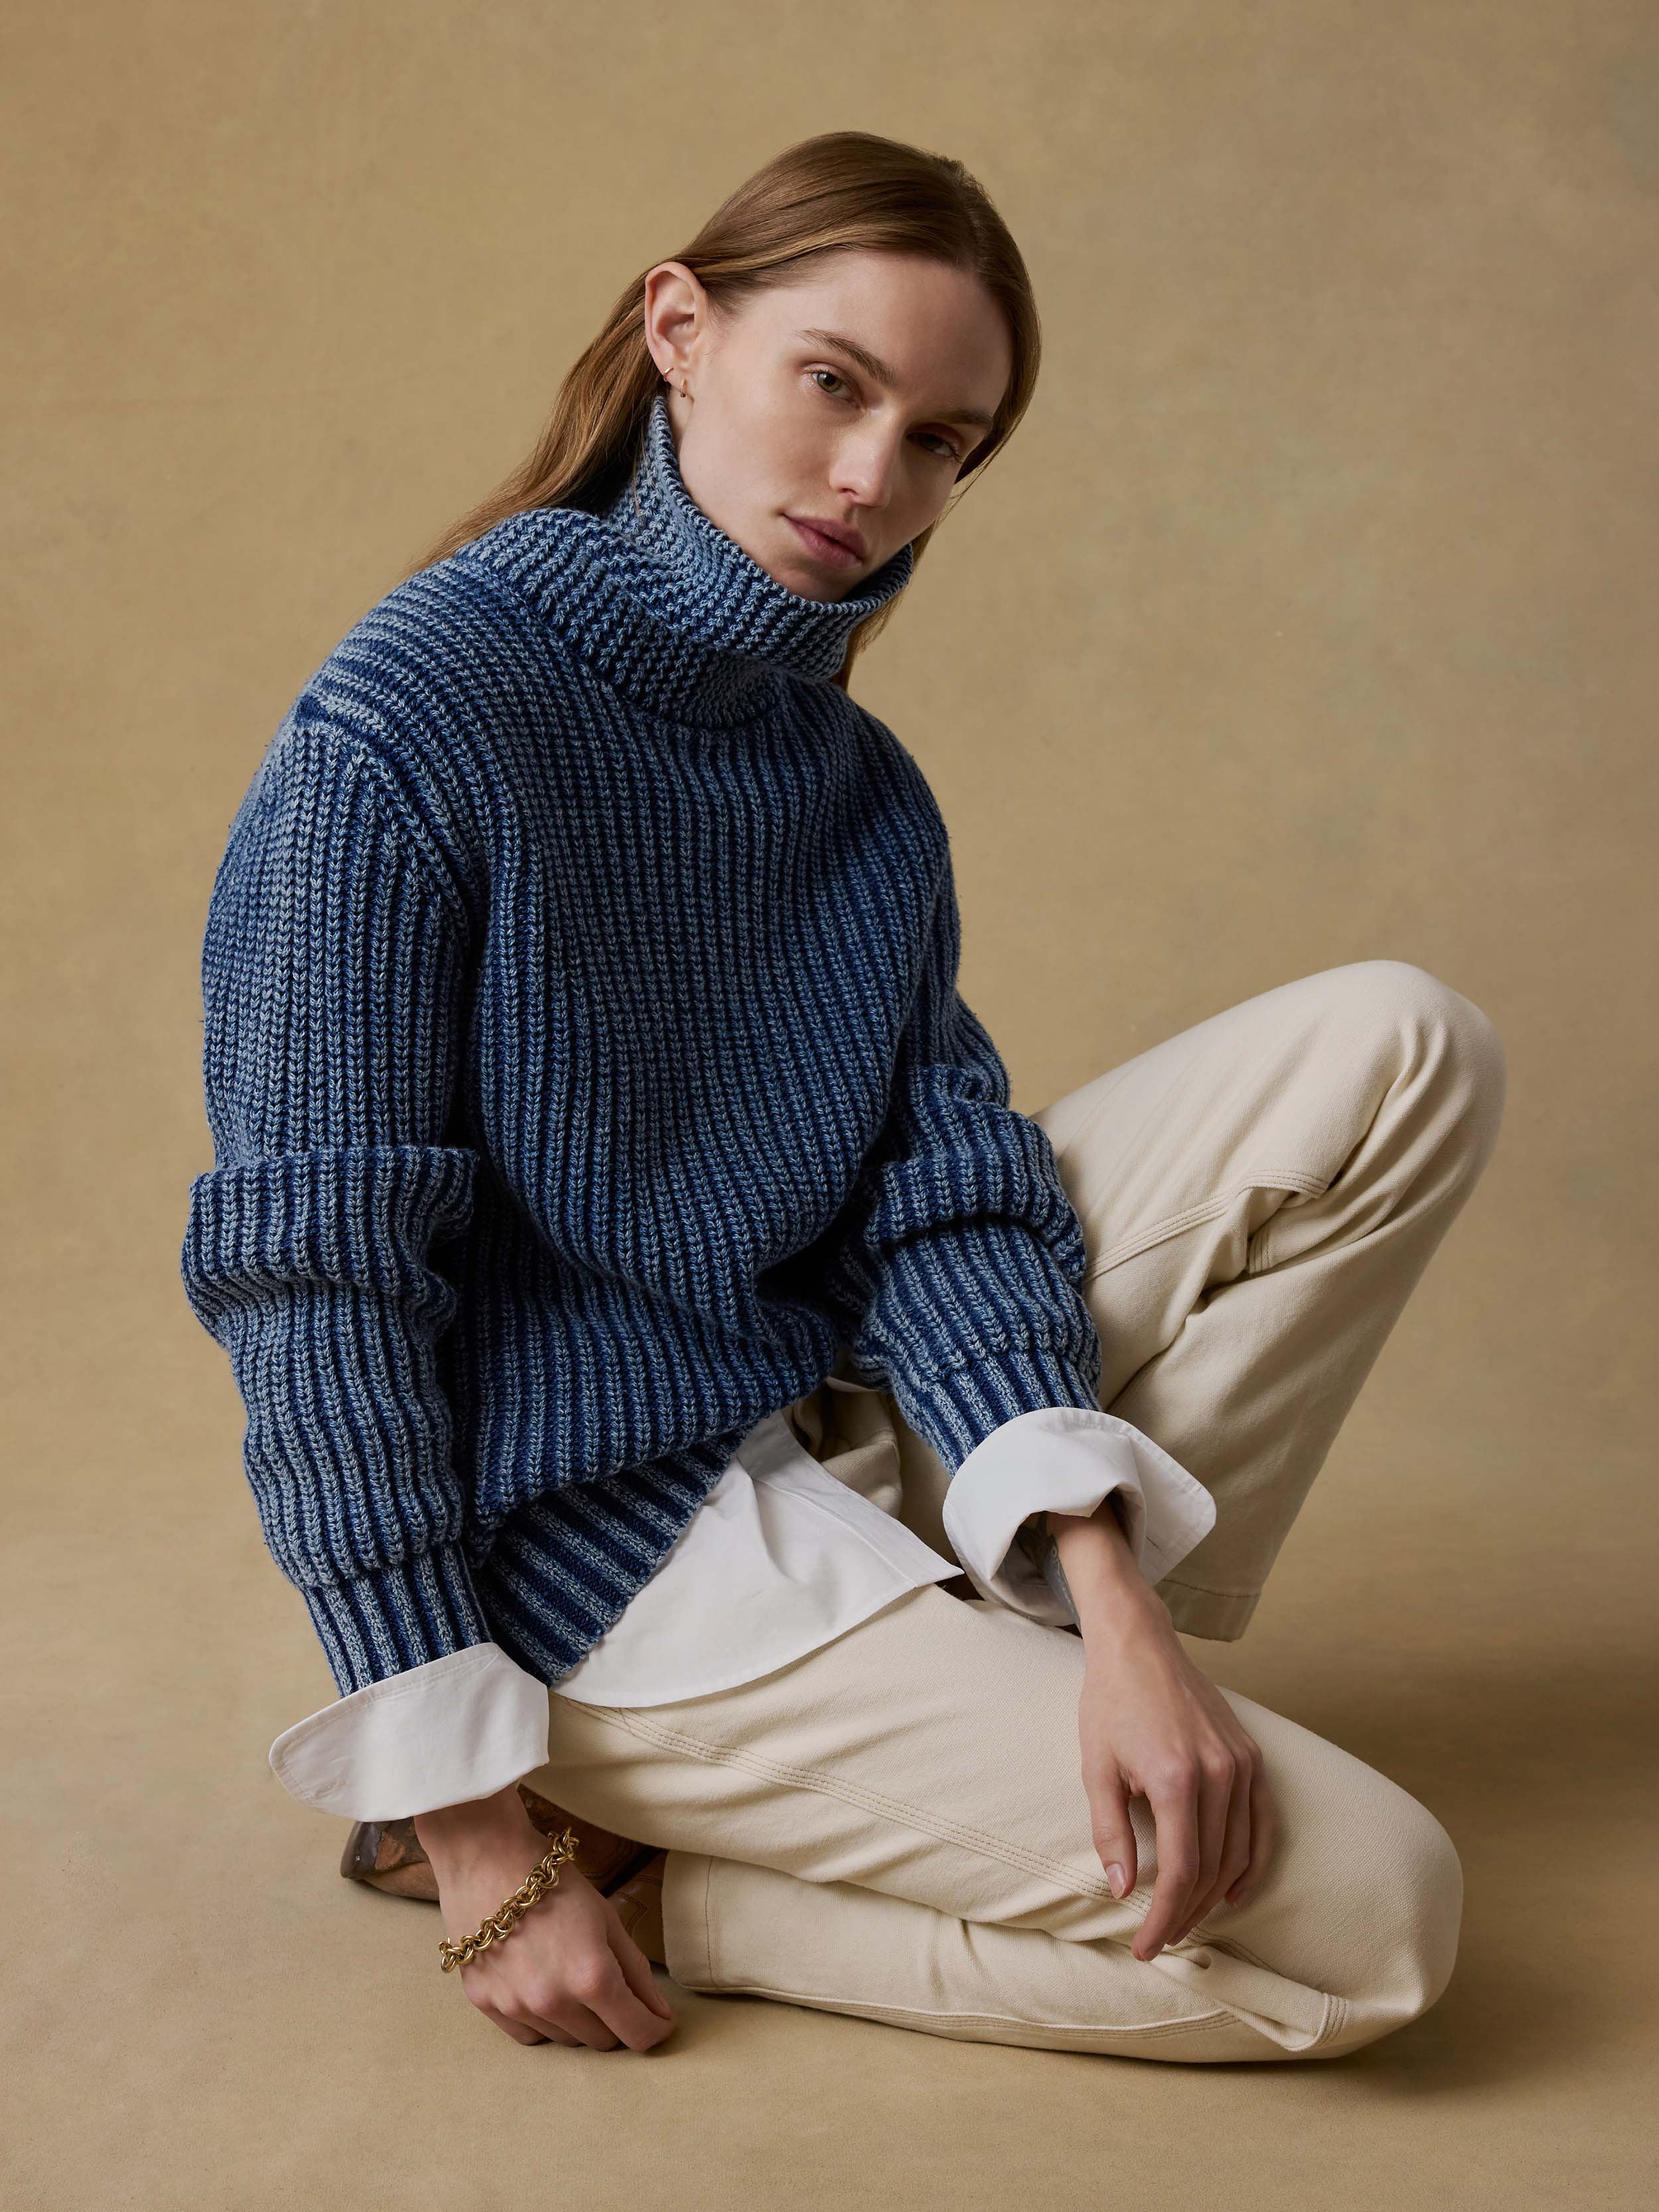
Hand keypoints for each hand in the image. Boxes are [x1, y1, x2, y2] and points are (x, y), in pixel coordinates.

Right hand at [413, 1788, 675, 2048]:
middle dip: (615, 2019)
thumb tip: (659, 2014)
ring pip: (565, 2041)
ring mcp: (516, 2007)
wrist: (488, 1859)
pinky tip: (541, 1987)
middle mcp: (554, 2003)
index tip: (660, 2022)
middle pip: (602, 2041)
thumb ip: (636, 1971)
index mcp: (592, 1978)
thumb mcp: (608, 1919)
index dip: (655, 2030)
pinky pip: (528, 2036)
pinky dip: (542, 2022)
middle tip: (609, 1985)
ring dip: (577, 2020)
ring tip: (568, 1976)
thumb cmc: (555, 1883)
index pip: (637, 2034)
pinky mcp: (486, 2005)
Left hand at [1046, 1503, 1278, 1962]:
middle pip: (1211, 1870)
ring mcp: (1243, 1764)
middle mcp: (1219, 1774)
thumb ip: (1110, 1832)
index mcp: (1176, 1779)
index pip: (1179, 1872)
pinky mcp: (1253, 1757)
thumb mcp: (1095, 1768)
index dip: (1163, 1918)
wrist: (1140, 1647)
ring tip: (1187, 1921)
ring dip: (1215, 1897)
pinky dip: (1251, 1863)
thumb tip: (1123, 1891)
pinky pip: (1263, 1824)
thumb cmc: (1110, 1705)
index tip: (1145, 1948)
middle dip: (1185, 1915)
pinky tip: (1232, 1890)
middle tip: (1161, 1941)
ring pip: (1239, 1853)